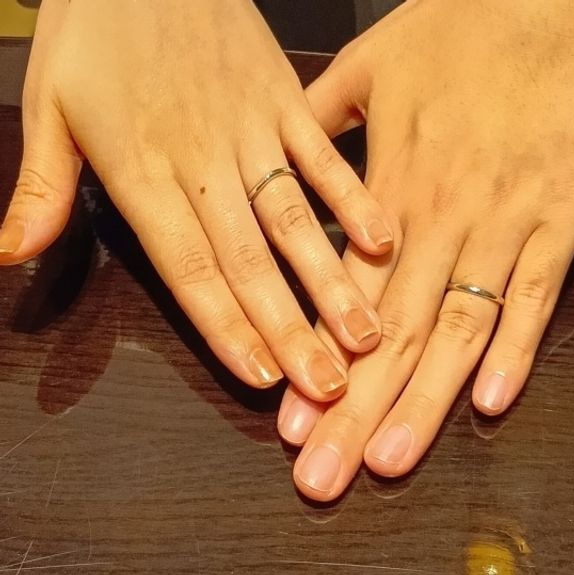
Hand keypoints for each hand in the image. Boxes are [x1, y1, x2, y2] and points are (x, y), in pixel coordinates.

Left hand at [0, 0, 393, 400]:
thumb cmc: (95, 29)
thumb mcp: (50, 105)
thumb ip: (43, 190)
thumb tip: (9, 256)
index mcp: (143, 170)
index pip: (189, 268)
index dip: (226, 326)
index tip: (262, 376)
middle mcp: (204, 162)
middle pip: (249, 260)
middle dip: (289, 328)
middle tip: (325, 385)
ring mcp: (252, 130)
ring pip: (294, 218)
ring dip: (328, 281)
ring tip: (362, 335)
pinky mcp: (284, 100)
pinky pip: (322, 154)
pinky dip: (352, 196)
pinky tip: (381, 241)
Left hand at [277, 0, 573, 499]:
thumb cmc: (450, 33)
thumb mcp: (363, 70)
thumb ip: (316, 123)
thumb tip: (280, 161)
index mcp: (386, 193)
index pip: (342, 301)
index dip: (313, 366)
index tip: (288, 425)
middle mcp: (437, 221)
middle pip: (389, 335)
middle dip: (353, 414)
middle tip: (322, 478)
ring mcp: (501, 223)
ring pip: (455, 328)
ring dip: (423, 402)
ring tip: (388, 462)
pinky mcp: (558, 219)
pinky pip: (532, 293)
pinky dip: (513, 349)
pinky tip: (488, 401)